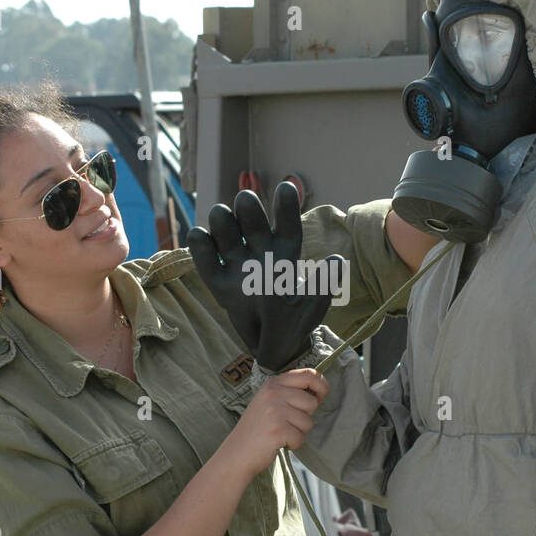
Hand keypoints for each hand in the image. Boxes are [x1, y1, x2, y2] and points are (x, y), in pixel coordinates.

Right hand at [187, 182, 346, 370]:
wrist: (275, 347)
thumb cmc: (297, 323)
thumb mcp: (313, 307)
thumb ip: (323, 285)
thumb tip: (336, 261)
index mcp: (286, 254)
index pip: (287, 224)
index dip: (286, 206)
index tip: (287, 187)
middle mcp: (261, 251)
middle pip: (251, 219)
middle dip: (247, 207)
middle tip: (246, 202)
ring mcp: (238, 262)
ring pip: (225, 228)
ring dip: (222, 219)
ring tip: (223, 219)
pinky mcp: (218, 279)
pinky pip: (203, 253)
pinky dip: (199, 242)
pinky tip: (201, 237)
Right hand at [223, 369, 329, 477]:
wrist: (237, 452)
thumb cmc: (257, 428)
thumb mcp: (269, 401)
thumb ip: (289, 392)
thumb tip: (319, 391)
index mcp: (273, 383)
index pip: (308, 374)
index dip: (321, 385)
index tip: (321, 396)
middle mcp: (273, 393)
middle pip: (311, 402)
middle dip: (305, 416)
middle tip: (287, 423)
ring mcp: (275, 411)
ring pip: (308, 422)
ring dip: (298, 432)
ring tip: (280, 433)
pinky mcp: (278, 430)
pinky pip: (301, 438)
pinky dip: (293, 444)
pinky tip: (278, 443)